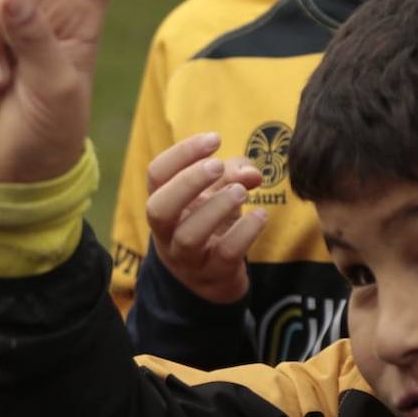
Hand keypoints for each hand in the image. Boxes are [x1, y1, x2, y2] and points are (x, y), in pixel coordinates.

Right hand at [145, 132, 266, 303]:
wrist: (213, 277)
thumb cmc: (211, 222)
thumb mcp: (217, 191)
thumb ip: (234, 173)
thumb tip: (252, 173)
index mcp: (162, 202)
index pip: (156, 174)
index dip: (181, 153)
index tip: (214, 139)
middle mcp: (167, 232)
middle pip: (160, 207)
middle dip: (188, 182)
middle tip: (217, 165)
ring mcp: (187, 258)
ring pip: (189, 235)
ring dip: (217, 208)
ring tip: (242, 192)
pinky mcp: (214, 274)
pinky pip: (225, 254)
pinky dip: (244, 232)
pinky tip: (260, 216)